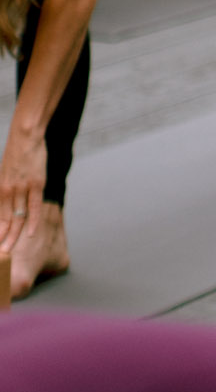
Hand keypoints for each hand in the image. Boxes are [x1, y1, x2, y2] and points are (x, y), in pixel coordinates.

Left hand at [0, 120, 45, 241]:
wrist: (26, 137)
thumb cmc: (17, 155)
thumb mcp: (5, 174)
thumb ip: (5, 191)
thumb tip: (6, 205)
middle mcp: (8, 191)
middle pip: (5, 220)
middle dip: (3, 238)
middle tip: (1, 253)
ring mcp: (22, 188)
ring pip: (17, 218)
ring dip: (13, 235)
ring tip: (9, 250)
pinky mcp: (36, 184)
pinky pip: (34, 207)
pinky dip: (33, 222)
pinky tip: (31, 234)